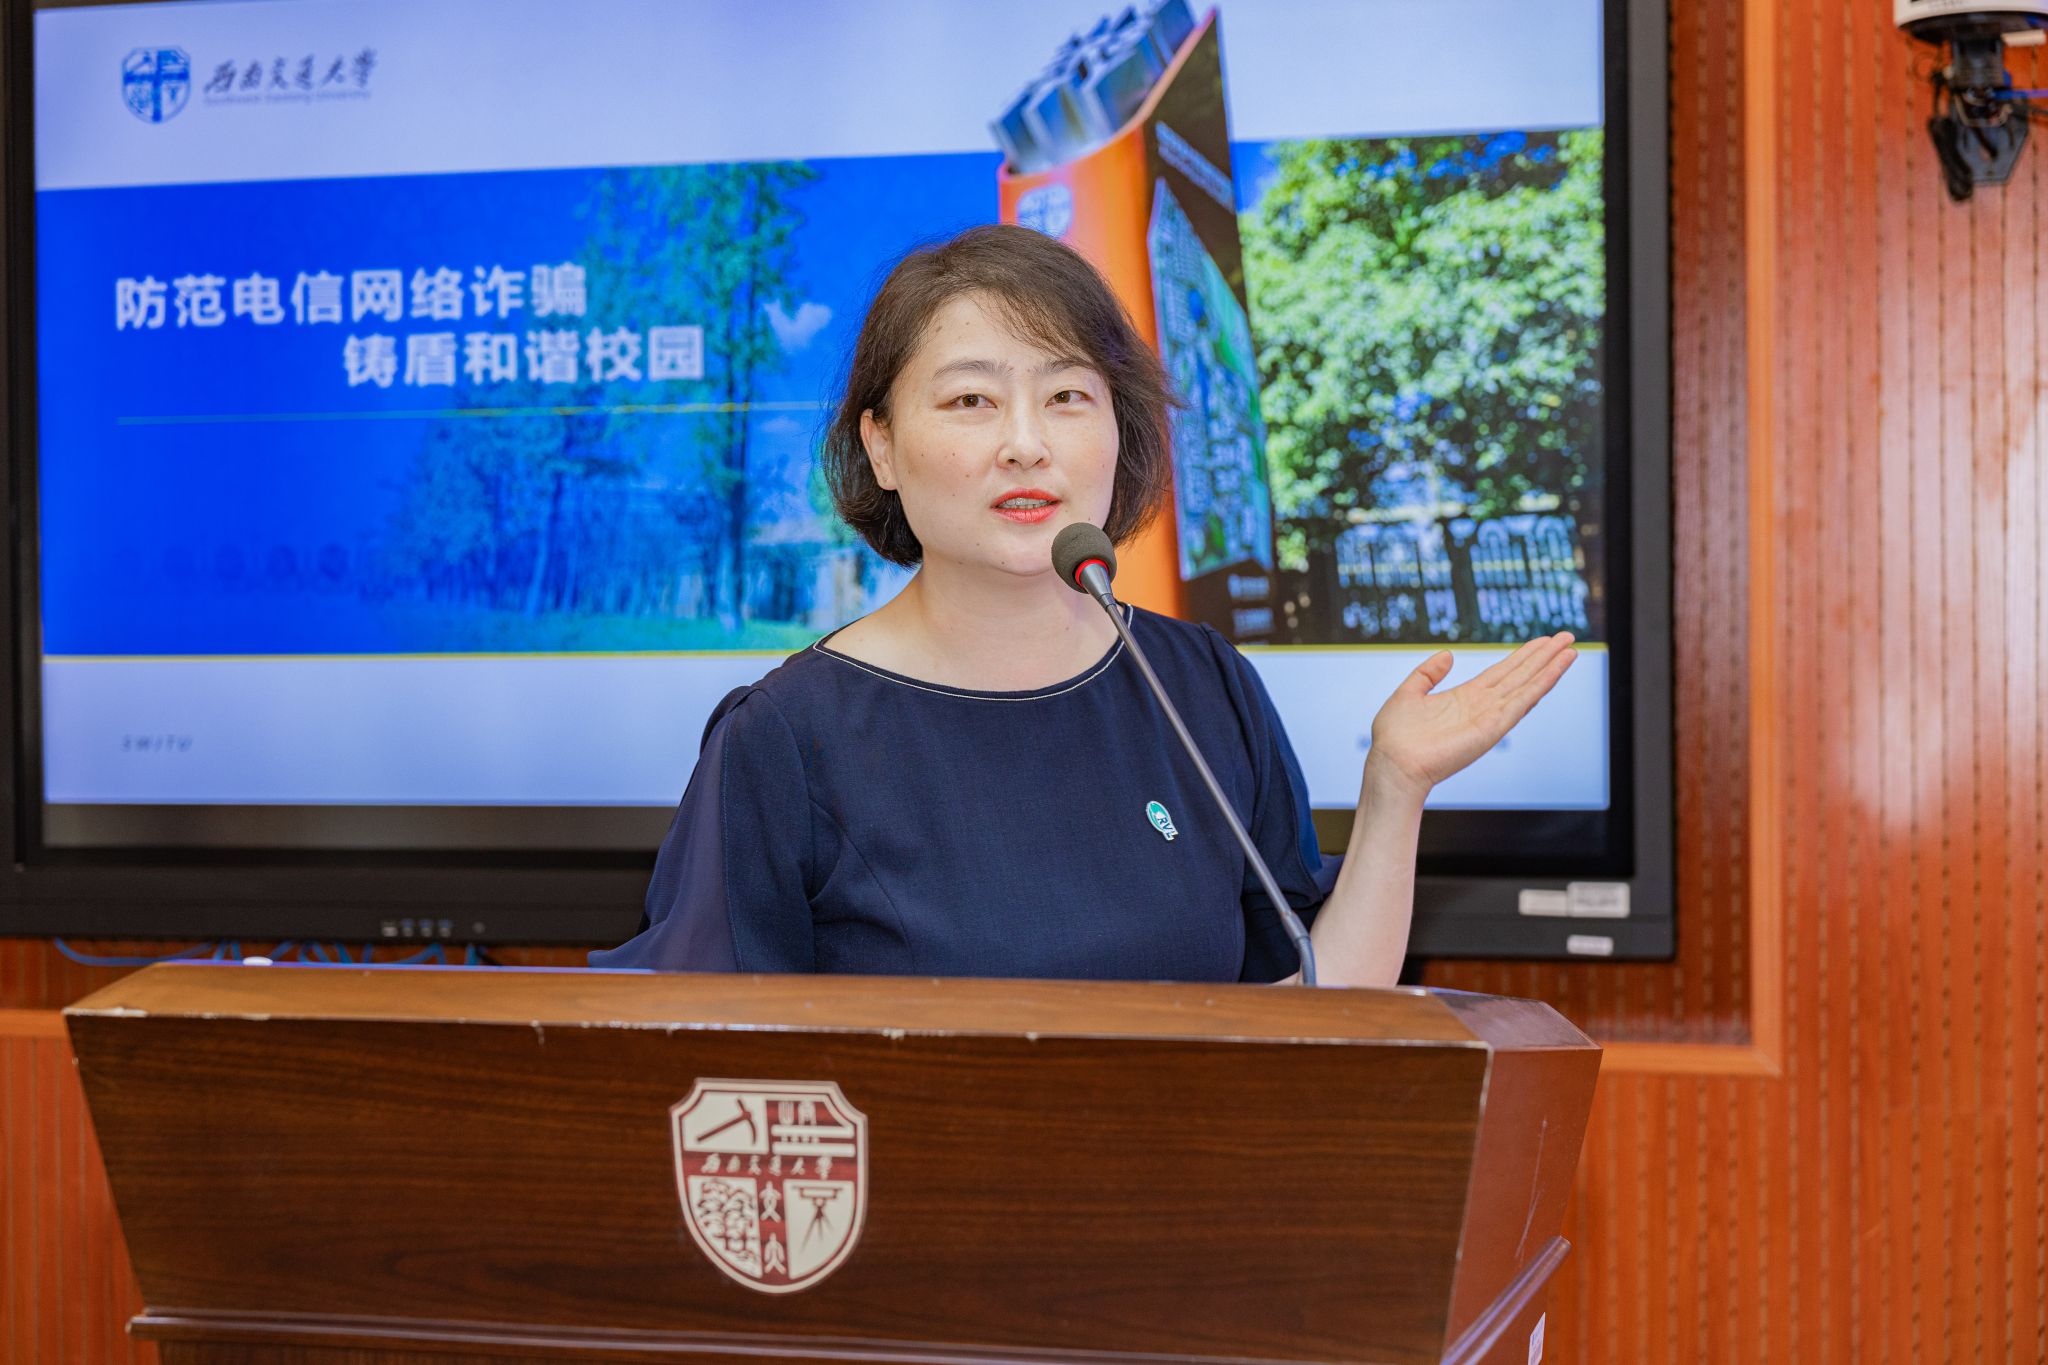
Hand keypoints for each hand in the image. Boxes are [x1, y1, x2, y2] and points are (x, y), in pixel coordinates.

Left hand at [1364, 633, 1578, 801]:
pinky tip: (1558, 667)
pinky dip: (1543, 682)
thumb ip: (1427, 674)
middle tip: (1567, 635)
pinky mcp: (1493, 727)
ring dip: (1550, 666)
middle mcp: (1482, 707)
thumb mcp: (1409, 693)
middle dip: (1544, 656)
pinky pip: (1523, 700)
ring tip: (1571, 647)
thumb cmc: (1394, 737)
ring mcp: (1491, 717)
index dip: (1523, 656)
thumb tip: (1447, 655)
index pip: (1502, 673)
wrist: (1392, 764)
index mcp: (1465, 698)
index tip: (1542, 640)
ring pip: (1527, 685)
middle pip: (1521, 675)